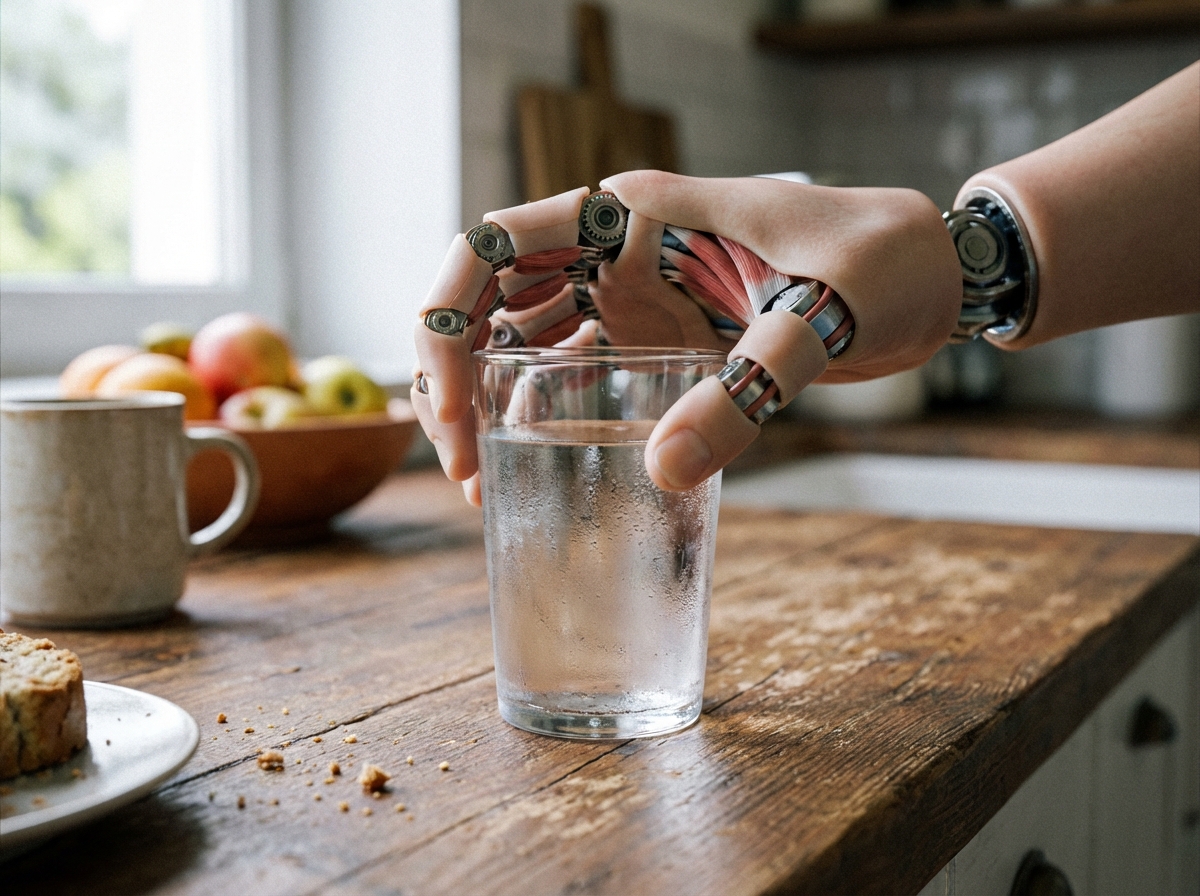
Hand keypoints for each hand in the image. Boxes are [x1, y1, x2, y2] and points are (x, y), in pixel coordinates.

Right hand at [412, 174, 960, 502]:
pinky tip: (534, 464)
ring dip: (485, 400)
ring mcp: (633, 294)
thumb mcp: (815, 319)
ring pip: (520, 337)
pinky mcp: (658, 335)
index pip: (493, 248)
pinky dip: (540, 413)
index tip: (455, 410)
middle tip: (464, 468)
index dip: (447, 321)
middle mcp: (616, 252)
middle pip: (490, 300)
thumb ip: (746, 389)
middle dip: (452, 375)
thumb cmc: (881, 263)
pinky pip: (573, 370)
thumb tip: (662, 471)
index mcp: (634, 217)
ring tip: (481, 483)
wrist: (930, 275)